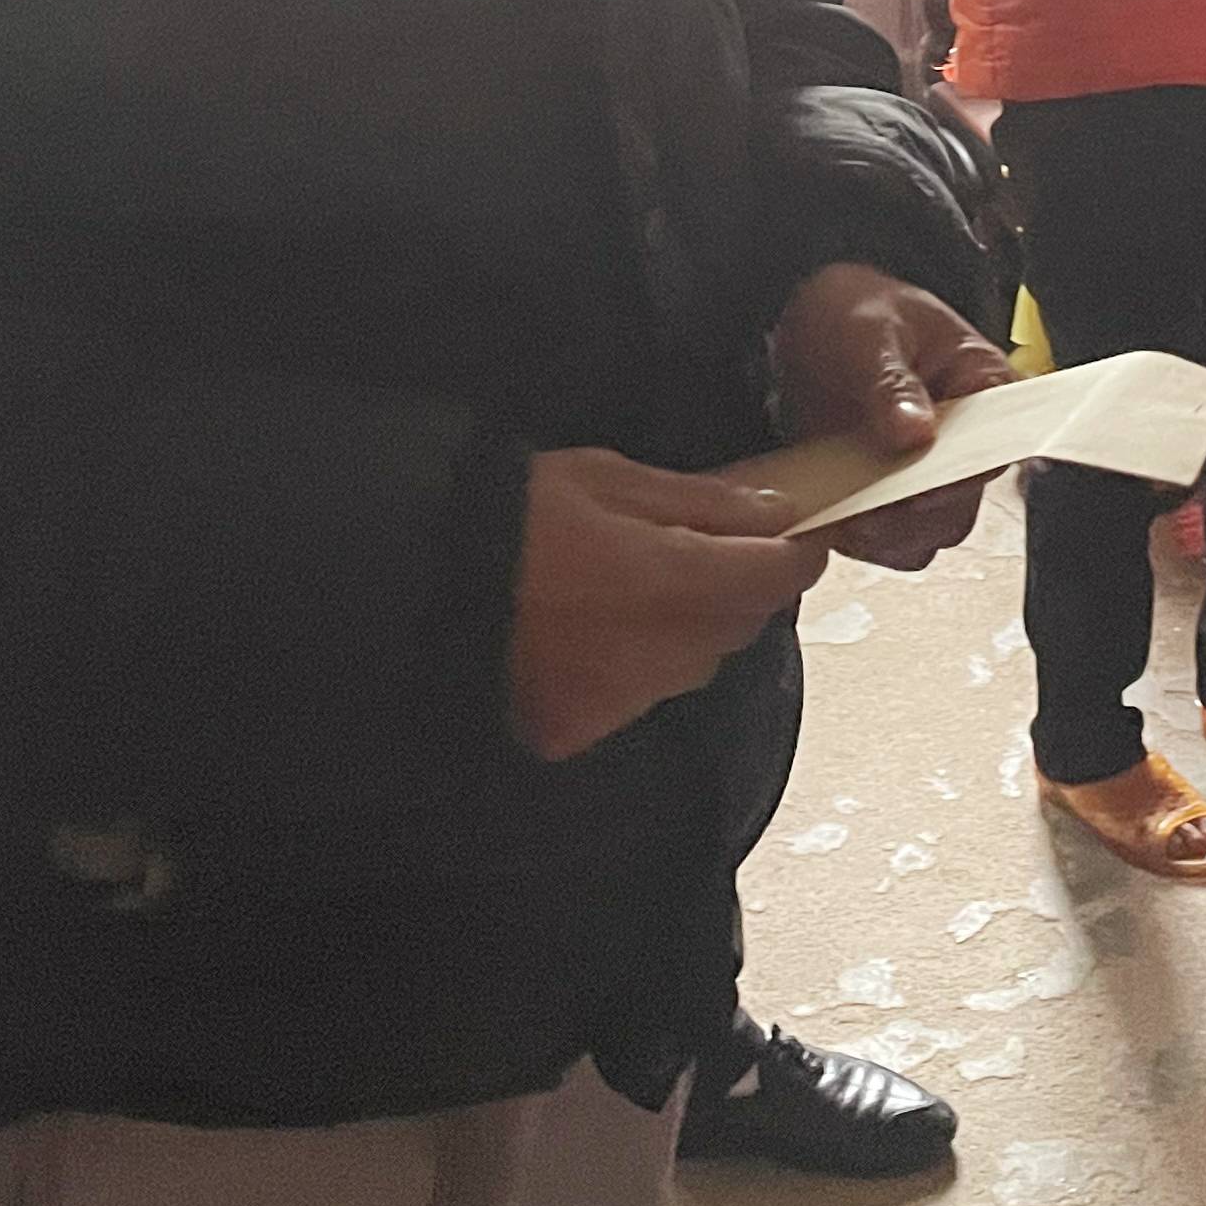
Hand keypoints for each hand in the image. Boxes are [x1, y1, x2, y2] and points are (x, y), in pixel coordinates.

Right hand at [507, 449, 828, 761]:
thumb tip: (773, 515)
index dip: (795, 554)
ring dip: (692, 627)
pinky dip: (638, 664)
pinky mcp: (576, 727)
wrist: (408, 580)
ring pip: (694, 665)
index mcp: (666, 581)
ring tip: (643, 584)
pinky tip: (598, 628)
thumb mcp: (607, 479)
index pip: (772, 578)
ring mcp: (615, 700)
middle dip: (741, 586)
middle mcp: (653, 654)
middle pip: (739, 626)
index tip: (796, 535)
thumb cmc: (506, 514)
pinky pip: (640, 695)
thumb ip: (701, 504)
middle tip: (715, 547)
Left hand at [772, 262, 1016, 570]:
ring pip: (928, 532)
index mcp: (982, 385)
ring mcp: (926, 473)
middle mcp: (964, 438)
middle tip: (871, 509)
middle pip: (964, 502)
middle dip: (918, 515)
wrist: (809, 325)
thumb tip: (916, 430)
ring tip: (848, 513)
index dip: (963, 474)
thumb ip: (892, 380)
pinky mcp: (888, 497)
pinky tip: (835, 516)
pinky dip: (861, 539)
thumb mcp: (871, 331)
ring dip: (888, 534)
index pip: (996, 443)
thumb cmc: (855, 313)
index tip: (921, 488)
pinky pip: (888, 541)